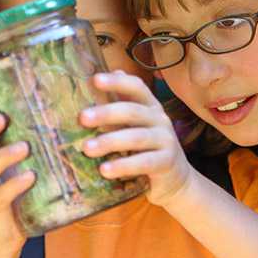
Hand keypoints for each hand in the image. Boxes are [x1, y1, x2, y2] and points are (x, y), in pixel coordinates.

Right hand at [0, 98, 33, 253]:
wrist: (0, 242)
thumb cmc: (9, 198)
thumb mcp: (8, 170)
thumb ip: (14, 147)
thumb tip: (38, 117)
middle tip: (1, 117)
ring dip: (3, 156)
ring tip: (24, 147)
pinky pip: (0, 196)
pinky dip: (15, 184)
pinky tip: (30, 176)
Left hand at [79, 71, 193, 207]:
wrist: (174, 179)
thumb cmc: (147, 148)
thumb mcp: (133, 125)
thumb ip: (118, 105)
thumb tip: (95, 78)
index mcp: (150, 106)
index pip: (136, 87)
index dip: (117, 82)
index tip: (95, 79)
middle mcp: (160, 118)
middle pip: (132, 111)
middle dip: (106, 113)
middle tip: (82, 118)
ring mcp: (166, 139)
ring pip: (136, 137)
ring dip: (109, 141)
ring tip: (87, 149)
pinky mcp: (167, 161)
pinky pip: (144, 162)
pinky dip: (123, 166)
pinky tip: (104, 170)